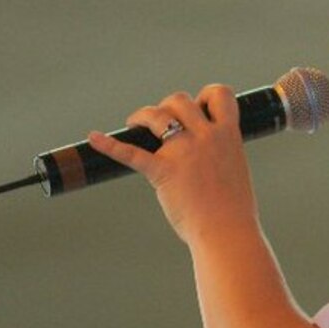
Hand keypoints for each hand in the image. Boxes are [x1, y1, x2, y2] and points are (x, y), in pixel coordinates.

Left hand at [87, 85, 258, 243]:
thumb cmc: (234, 210)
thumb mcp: (235, 168)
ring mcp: (184, 153)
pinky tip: (94, 138)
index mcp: (229, 135)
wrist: (228, 232)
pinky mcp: (163, 172)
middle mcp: (207, 137)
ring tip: (134, 124)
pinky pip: (131, 153)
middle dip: (167, 107)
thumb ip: (219, 153)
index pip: (220, 95)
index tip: (198, 109)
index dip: (205, 96)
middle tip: (161, 123)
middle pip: (180, 100)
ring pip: (157, 115)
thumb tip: (203, 153)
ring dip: (143, 116)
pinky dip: (109, 144)